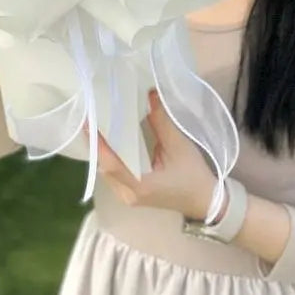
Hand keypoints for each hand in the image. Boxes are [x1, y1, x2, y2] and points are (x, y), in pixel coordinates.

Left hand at [95, 89, 218, 221]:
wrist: (206, 201)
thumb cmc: (194, 176)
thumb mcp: (178, 145)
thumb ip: (160, 120)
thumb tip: (148, 93)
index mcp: (140, 185)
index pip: (110, 163)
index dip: (98, 143)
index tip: (88, 122)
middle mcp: (128, 193)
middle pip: (103, 166)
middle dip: (96, 142)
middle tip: (91, 115)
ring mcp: (128, 196)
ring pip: (106, 170)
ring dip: (101, 149)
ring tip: (96, 122)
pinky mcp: (131, 192)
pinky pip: (114, 172)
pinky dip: (110, 155)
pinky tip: (109, 138)